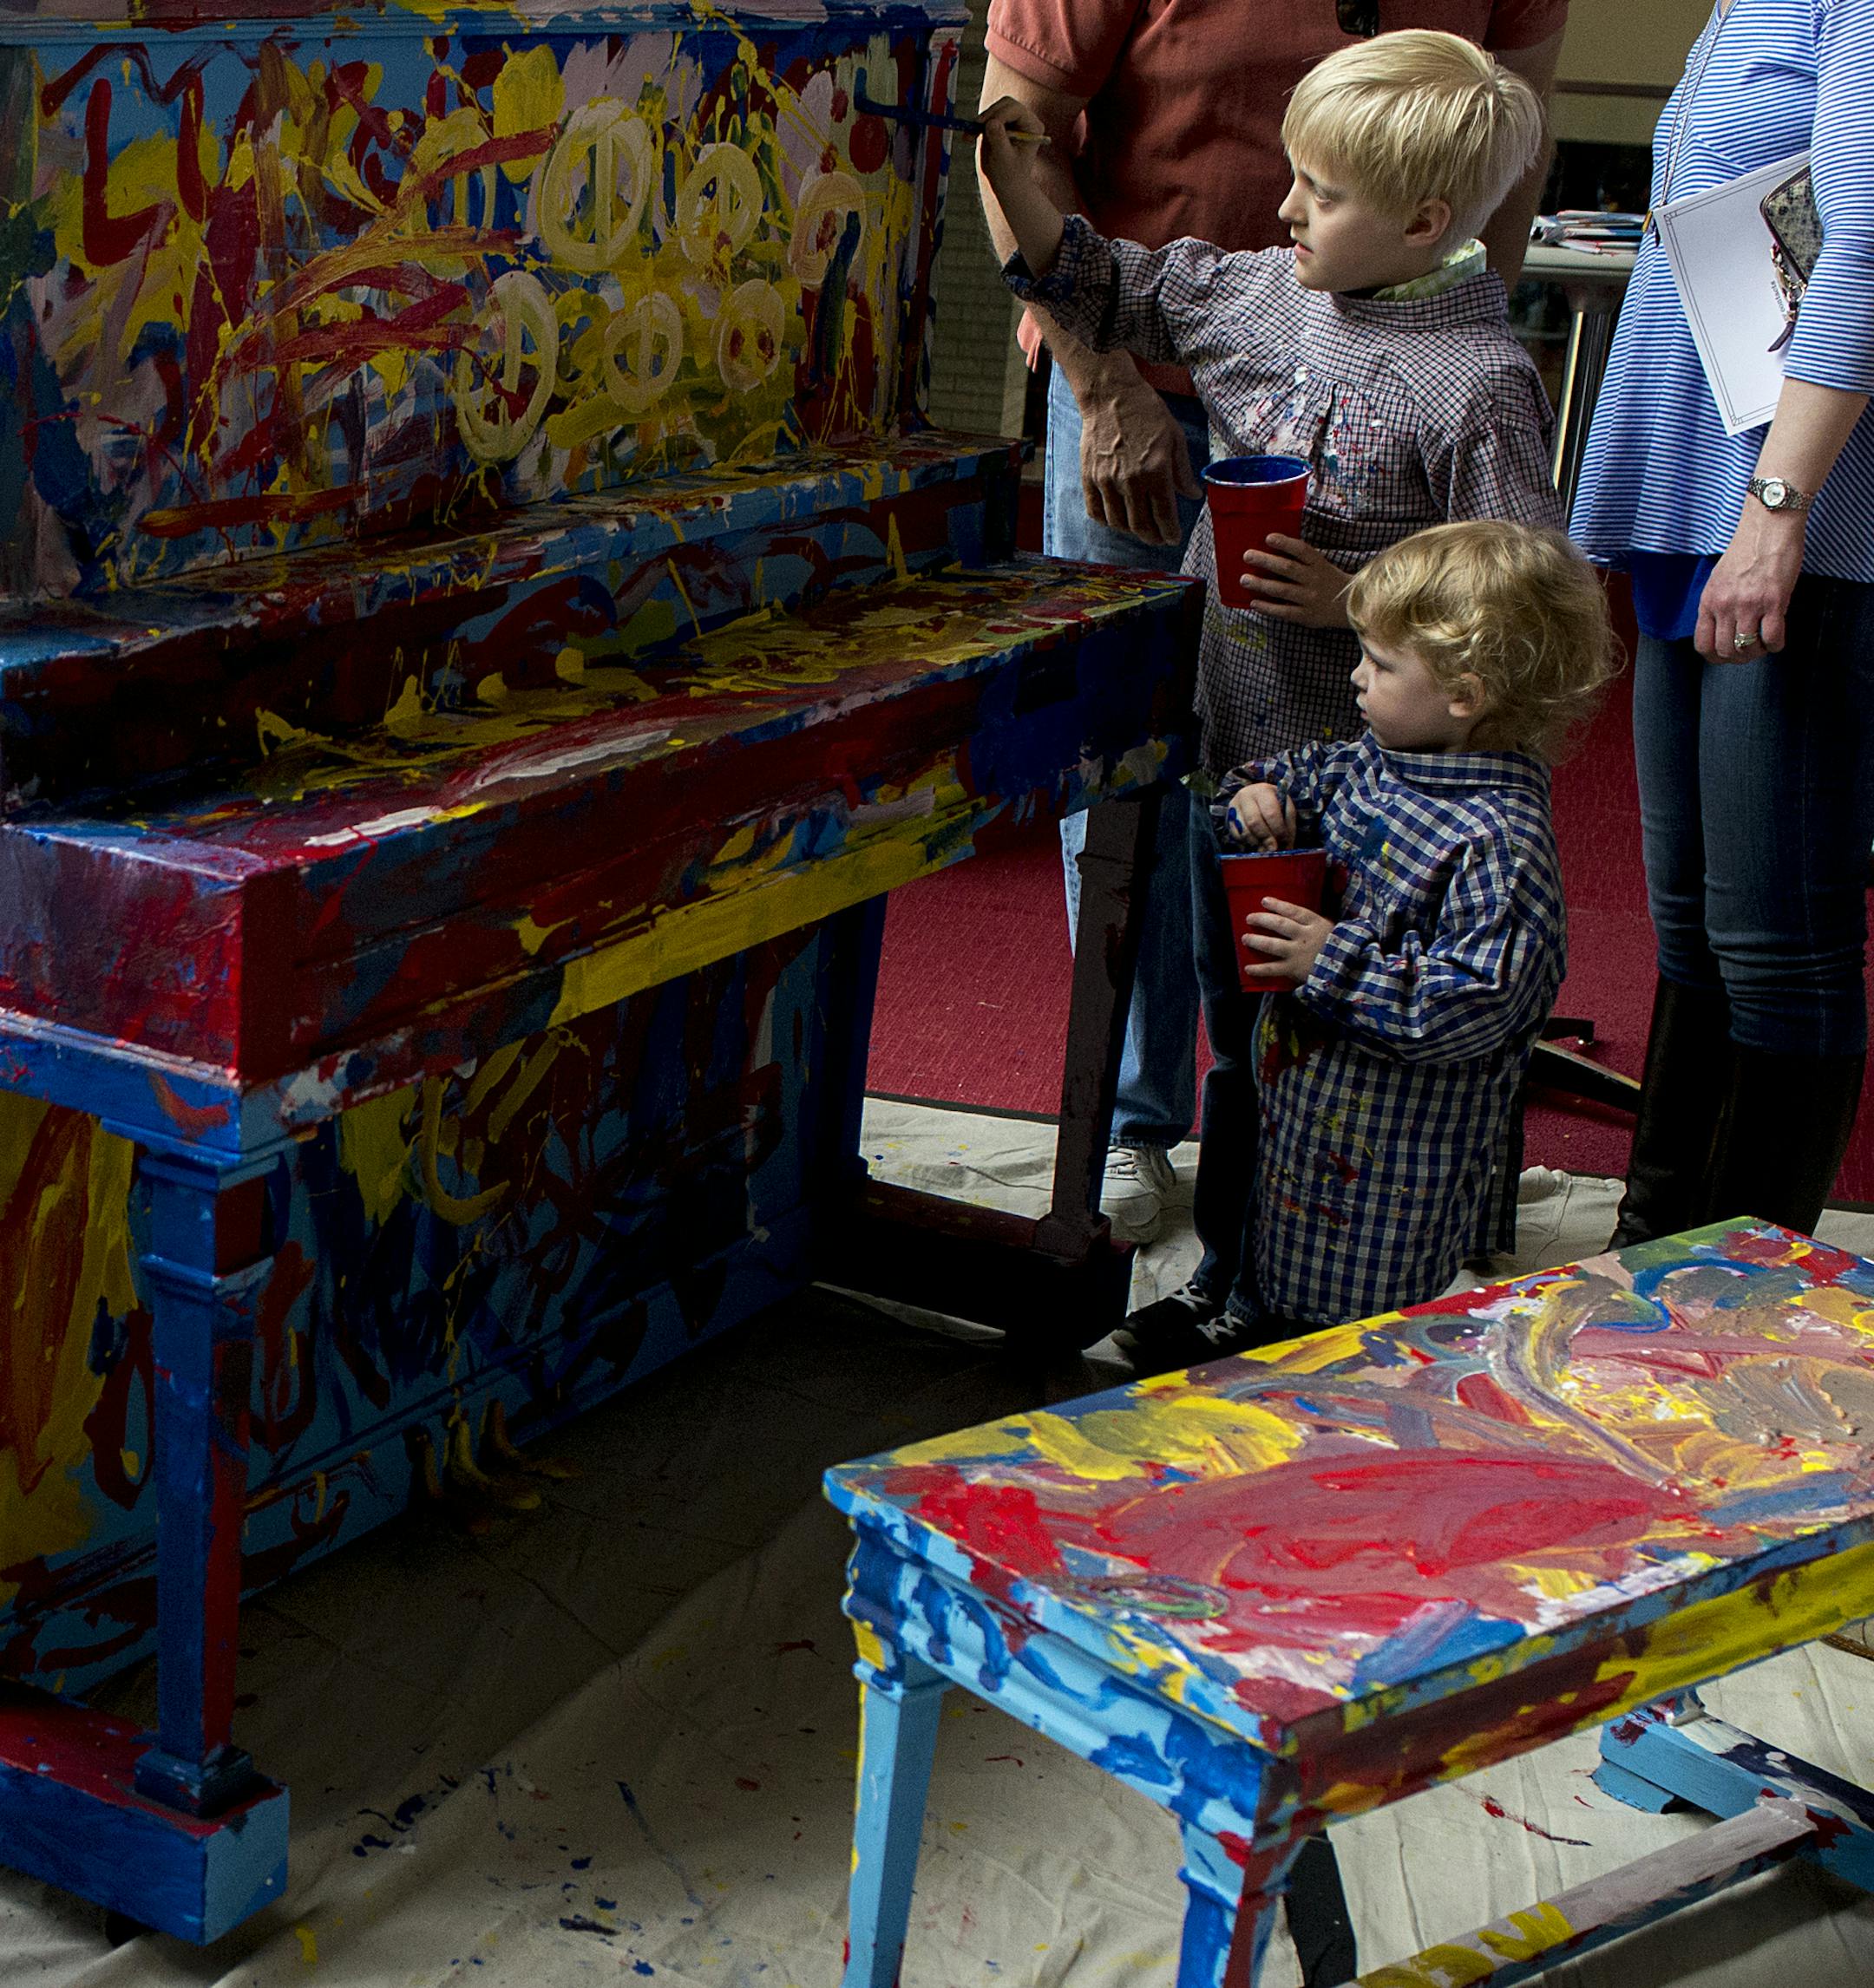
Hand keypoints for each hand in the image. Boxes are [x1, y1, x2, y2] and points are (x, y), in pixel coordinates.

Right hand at [975, 97, 1046, 197]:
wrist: (1006, 184)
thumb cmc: (1009, 175)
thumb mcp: (1003, 159)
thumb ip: (999, 140)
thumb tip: (992, 122)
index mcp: (1032, 126)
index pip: (1015, 109)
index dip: (999, 115)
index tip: (985, 127)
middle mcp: (1025, 119)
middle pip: (1005, 104)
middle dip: (989, 115)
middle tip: (975, 128)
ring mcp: (1012, 120)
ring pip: (994, 109)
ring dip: (980, 121)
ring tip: (970, 136)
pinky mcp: (1000, 124)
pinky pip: (986, 117)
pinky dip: (976, 126)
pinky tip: (968, 137)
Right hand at [1078, 366, 1202, 545]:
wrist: (1110, 395)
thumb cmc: (1146, 412)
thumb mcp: (1174, 437)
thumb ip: (1183, 471)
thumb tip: (1192, 494)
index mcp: (1156, 471)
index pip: (1164, 515)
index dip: (1170, 532)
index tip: (1173, 538)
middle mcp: (1131, 481)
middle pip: (1141, 525)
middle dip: (1153, 537)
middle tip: (1159, 538)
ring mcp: (1107, 481)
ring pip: (1119, 523)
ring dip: (1131, 531)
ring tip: (1140, 528)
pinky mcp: (1089, 478)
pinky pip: (1096, 511)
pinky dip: (1107, 520)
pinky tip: (1117, 518)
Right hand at [1223, 783, 1295, 848]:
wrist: (1257, 799)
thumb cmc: (1275, 804)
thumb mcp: (1286, 808)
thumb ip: (1288, 824)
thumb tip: (1286, 846)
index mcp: (1263, 791)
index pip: (1270, 812)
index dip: (1278, 829)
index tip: (1284, 841)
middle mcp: (1245, 796)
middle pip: (1254, 822)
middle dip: (1266, 838)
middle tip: (1273, 849)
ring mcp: (1234, 808)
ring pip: (1245, 832)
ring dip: (1257, 843)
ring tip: (1266, 848)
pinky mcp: (1228, 820)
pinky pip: (1238, 837)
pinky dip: (1248, 843)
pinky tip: (1257, 843)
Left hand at [1239, 534, 1349, 627]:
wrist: (1350, 606)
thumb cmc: (1328, 581)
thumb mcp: (1321, 565)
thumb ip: (1302, 559)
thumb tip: (1272, 548)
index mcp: (1318, 564)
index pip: (1302, 550)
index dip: (1285, 543)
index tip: (1268, 537)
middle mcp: (1314, 580)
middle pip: (1287, 568)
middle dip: (1265, 561)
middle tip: (1247, 556)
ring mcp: (1310, 599)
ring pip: (1282, 590)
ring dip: (1261, 584)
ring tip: (1244, 580)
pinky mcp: (1306, 616)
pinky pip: (1284, 611)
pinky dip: (1267, 608)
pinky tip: (1254, 603)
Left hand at [1242, 898, 1333, 983]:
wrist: (1350, 969)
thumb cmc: (1341, 948)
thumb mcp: (1333, 930)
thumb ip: (1318, 925)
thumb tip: (1302, 919)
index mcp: (1315, 924)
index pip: (1293, 911)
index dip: (1277, 905)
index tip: (1264, 901)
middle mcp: (1304, 936)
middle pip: (1279, 924)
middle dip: (1262, 919)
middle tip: (1249, 918)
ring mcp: (1298, 952)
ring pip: (1272, 945)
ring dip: (1256, 941)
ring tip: (1245, 938)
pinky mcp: (1294, 968)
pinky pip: (1272, 968)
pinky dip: (1259, 969)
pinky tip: (1247, 968)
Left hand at [1695, 504, 1804, 660]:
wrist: (1768, 526)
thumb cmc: (1746, 551)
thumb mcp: (1719, 580)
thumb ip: (1718, 605)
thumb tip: (1723, 631)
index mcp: (1708, 601)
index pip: (1702, 645)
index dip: (1715, 657)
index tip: (1727, 655)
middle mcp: (1724, 605)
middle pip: (1725, 651)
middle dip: (1739, 658)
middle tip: (1751, 652)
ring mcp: (1748, 604)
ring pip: (1747, 648)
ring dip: (1758, 652)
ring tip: (1764, 644)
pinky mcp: (1773, 600)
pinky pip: (1772, 637)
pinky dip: (1775, 645)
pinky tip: (1777, 639)